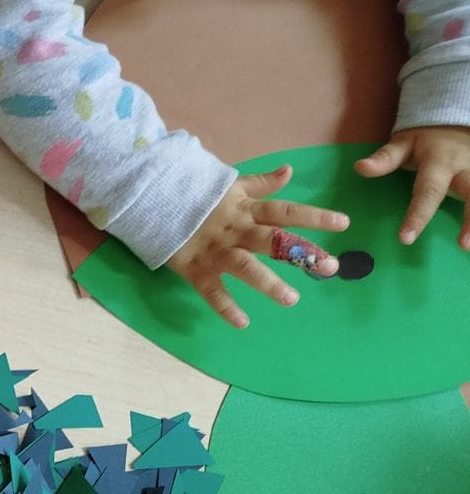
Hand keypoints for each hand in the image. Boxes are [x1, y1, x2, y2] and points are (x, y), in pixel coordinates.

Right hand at [164, 165, 346, 328]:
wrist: (150, 201)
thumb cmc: (195, 196)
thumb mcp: (229, 185)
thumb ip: (261, 183)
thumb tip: (290, 171)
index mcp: (245, 210)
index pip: (284, 211)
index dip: (313, 216)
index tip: (343, 223)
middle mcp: (234, 230)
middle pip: (272, 241)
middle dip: (301, 253)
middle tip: (329, 267)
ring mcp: (214, 251)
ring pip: (245, 267)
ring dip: (268, 283)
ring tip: (292, 299)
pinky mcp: (194, 269)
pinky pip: (211, 291)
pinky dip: (225, 307)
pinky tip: (242, 322)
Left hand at [355, 125, 469, 247]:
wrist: (454, 121)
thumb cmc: (424, 141)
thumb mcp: (403, 144)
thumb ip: (385, 159)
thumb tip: (360, 167)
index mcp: (440, 161)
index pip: (428, 191)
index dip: (417, 215)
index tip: (406, 239)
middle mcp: (465, 168)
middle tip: (464, 244)